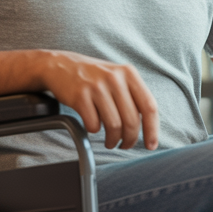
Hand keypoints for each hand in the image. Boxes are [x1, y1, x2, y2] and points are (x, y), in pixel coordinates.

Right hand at [40, 51, 159, 150]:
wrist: (60, 66)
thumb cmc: (93, 76)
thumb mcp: (117, 77)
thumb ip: (133, 96)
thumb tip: (148, 128)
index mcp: (128, 73)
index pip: (149, 106)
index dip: (152, 130)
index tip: (151, 144)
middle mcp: (114, 78)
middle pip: (131, 121)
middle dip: (130, 140)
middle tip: (125, 145)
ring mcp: (96, 86)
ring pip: (114, 126)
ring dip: (113, 140)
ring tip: (110, 142)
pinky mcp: (79, 96)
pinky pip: (94, 125)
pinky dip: (95, 130)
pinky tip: (93, 125)